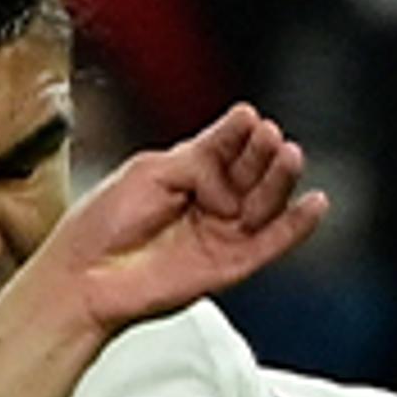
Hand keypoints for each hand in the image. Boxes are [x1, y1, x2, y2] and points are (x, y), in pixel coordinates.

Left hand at [37, 103, 327, 333]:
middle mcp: (211, 201)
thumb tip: (229, 174)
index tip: (247, 119)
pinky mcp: (231, 265)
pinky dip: (296, 226)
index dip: (237, 133)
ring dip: (281, 179)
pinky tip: (313, 204)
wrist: (82, 277)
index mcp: (188, 173)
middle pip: (251, 171)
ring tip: (289, 157)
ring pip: (266, 203)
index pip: (225, 147)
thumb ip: (195, 162)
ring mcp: (223, 233)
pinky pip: (273, 244)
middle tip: (269, 137)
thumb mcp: (148, 172)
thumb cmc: (100, 226)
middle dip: (262, 153)